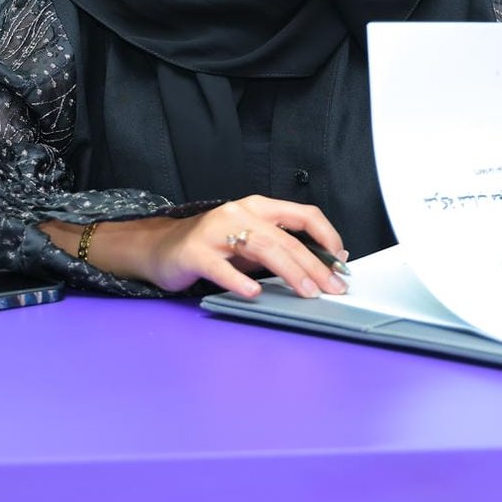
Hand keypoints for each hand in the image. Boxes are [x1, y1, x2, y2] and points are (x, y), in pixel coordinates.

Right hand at [122, 196, 347, 299]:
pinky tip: (254, 293)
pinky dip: (239, 280)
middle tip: (332, 287)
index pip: (302, 214)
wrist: (160, 248)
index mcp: (257, 207)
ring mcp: (215, 231)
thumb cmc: (211, 246)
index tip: (341, 261)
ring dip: (289, 271)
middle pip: (285, 237)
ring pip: (261, 247)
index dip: (327, 235)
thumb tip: (321, 267)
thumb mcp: (249, 242)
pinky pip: (221, 267)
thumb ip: (279, 249)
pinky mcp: (194, 252)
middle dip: (314, 264)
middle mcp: (239, 212)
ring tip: (307, 291)